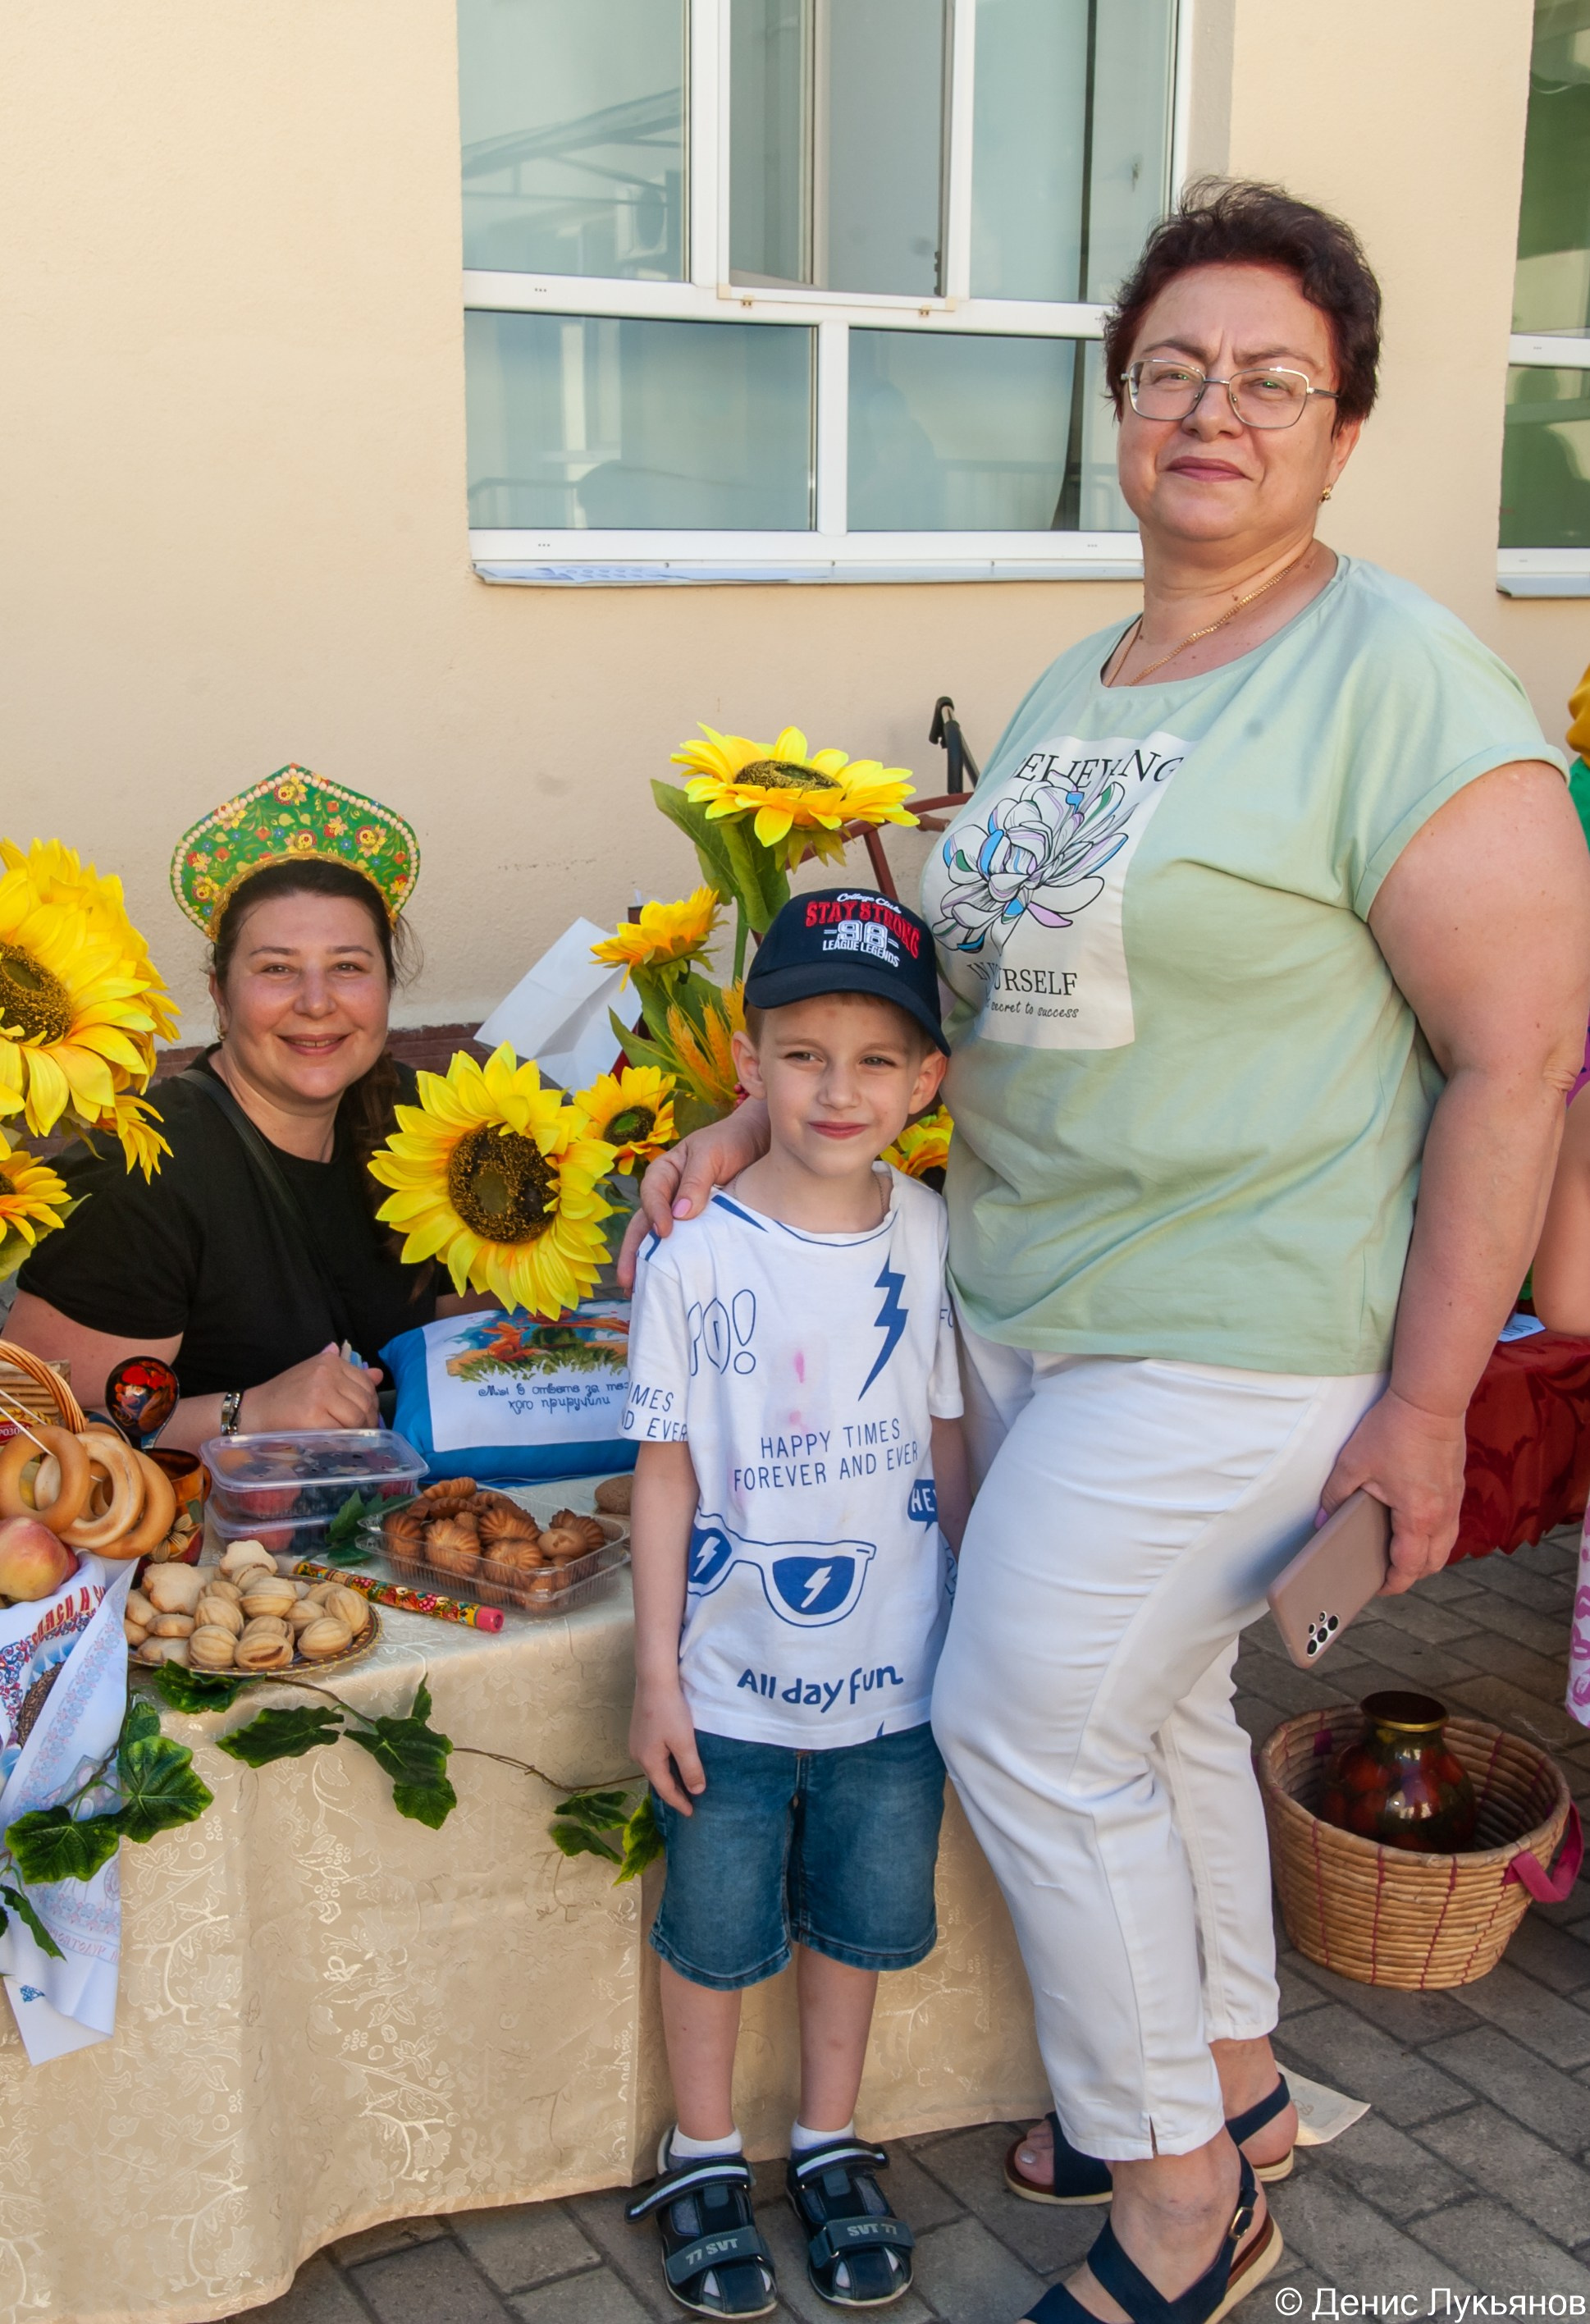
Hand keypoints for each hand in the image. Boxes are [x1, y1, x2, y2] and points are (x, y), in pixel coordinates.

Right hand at [241, 1343, 381, 1432]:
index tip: (367, 1418)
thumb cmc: (284, 1398)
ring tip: (351, 1439)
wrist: (252, 1412)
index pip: (366, 1383)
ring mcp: (320, 1393)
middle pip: (365, 1401)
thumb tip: (378, 1375)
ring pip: (357, 1417)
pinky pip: (342, 1431)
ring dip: (358, 1432)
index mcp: (329, 1361)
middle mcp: (327, 1373)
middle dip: (368, 1421)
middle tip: (363, 1434)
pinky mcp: (314, 1416)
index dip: (371, 1404)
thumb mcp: (315, 1377)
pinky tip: (338, 1443)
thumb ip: (346, 1377)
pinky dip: (345, 1440)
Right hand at [617, 1101, 771, 1289]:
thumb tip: (679, 1215)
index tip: (665, 1231)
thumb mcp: (710, 1155)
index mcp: (664, 1172)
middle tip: (628, 1281)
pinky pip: (685, 1246)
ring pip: (659, 1240)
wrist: (761, 1143)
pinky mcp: (702, 1228)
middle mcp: (668, 1195)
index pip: (652, 1194)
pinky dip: (675, 1264)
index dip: (655, 1213)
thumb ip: (695, 1181)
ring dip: (648, 1265)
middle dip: (633, 1253)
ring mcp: (683, 1214)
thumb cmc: (731, 1141)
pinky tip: (672, 1284)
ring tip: (640, 1293)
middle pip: (644, 1225)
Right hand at [629, 1679, 704, 1813]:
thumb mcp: (684, 1742)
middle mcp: (638, 1755)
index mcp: (648, 1761)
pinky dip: (665, 1764)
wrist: (654, 1680)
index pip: (665, 1790)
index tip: (691, 1814)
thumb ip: (691, 1769)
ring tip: (683, 1785)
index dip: (679, 1803)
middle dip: (673, 1792)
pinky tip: (673, 1761)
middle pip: (658, 1780)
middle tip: (689, 1802)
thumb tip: (697, 1791)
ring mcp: (636, 1742)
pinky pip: (653, 1756)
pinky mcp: (639, 1731)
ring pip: (655, 1768)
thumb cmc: (670, 1711)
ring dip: (669, 1777)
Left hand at [1316, 1387, 1467, 1593]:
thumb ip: (1334, 1496)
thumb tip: (1321, 1521)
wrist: (1430, 1400)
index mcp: (1418, 1517)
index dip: (1393, 1584)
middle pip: (1433, 1563)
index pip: (1409, 1567)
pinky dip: (1435, 1534)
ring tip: (1399, 1551)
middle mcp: (1442, 1515)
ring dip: (1426, 1555)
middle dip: (1412, 1574)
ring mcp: (1454, 1501)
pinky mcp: (1457, 1486)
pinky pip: (1450, 1524)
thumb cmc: (1393, 1430)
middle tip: (1386, 1572)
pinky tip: (1414, 1523)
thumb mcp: (1353, 1464)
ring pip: (1446, 1545)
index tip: (1378, 1587)